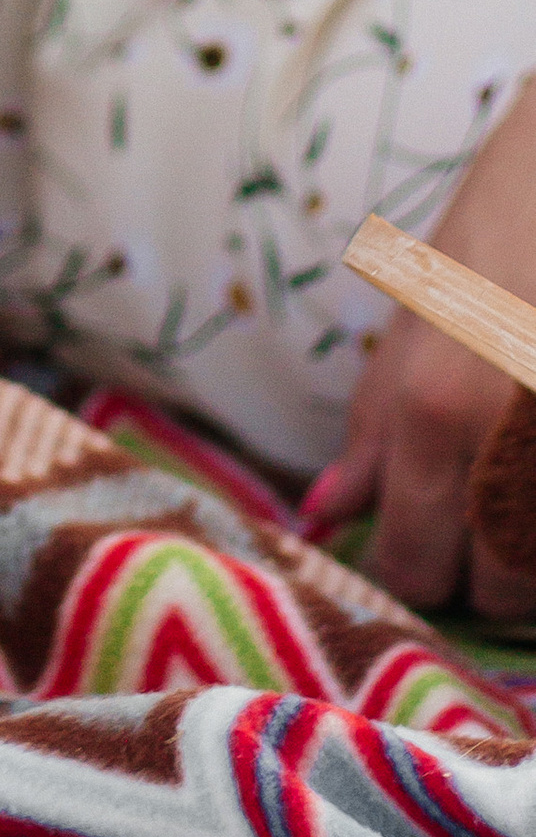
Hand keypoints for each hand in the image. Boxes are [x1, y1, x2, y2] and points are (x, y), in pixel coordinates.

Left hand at [300, 73, 535, 614]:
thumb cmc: (488, 249)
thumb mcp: (412, 330)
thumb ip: (372, 435)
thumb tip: (321, 521)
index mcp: (433, 414)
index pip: (415, 566)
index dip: (416, 570)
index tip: (423, 548)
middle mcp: (506, 443)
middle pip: (497, 587)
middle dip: (483, 573)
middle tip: (478, 523)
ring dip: (532, 555)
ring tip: (518, 493)